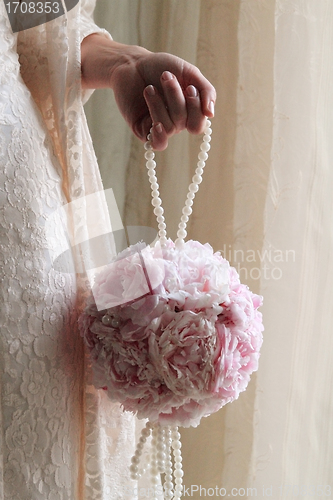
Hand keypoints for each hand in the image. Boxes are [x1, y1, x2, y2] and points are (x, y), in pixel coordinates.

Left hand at [81, 35, 215, 149]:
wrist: (131, 63)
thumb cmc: (160, 66)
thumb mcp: (189, 73)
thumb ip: (206, 90)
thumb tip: (211, 114)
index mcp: (190, 110)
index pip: (200, 123)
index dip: (196, 108)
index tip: (189, 86)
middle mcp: (177, 122)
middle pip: (186, 124)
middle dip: (177, 100)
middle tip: (166, 77)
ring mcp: (161, 127)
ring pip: (170, 128)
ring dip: (159, 104)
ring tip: (149, 88)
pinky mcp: (143, 130)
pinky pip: (157, 142)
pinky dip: (159, 136)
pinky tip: (156, 124)